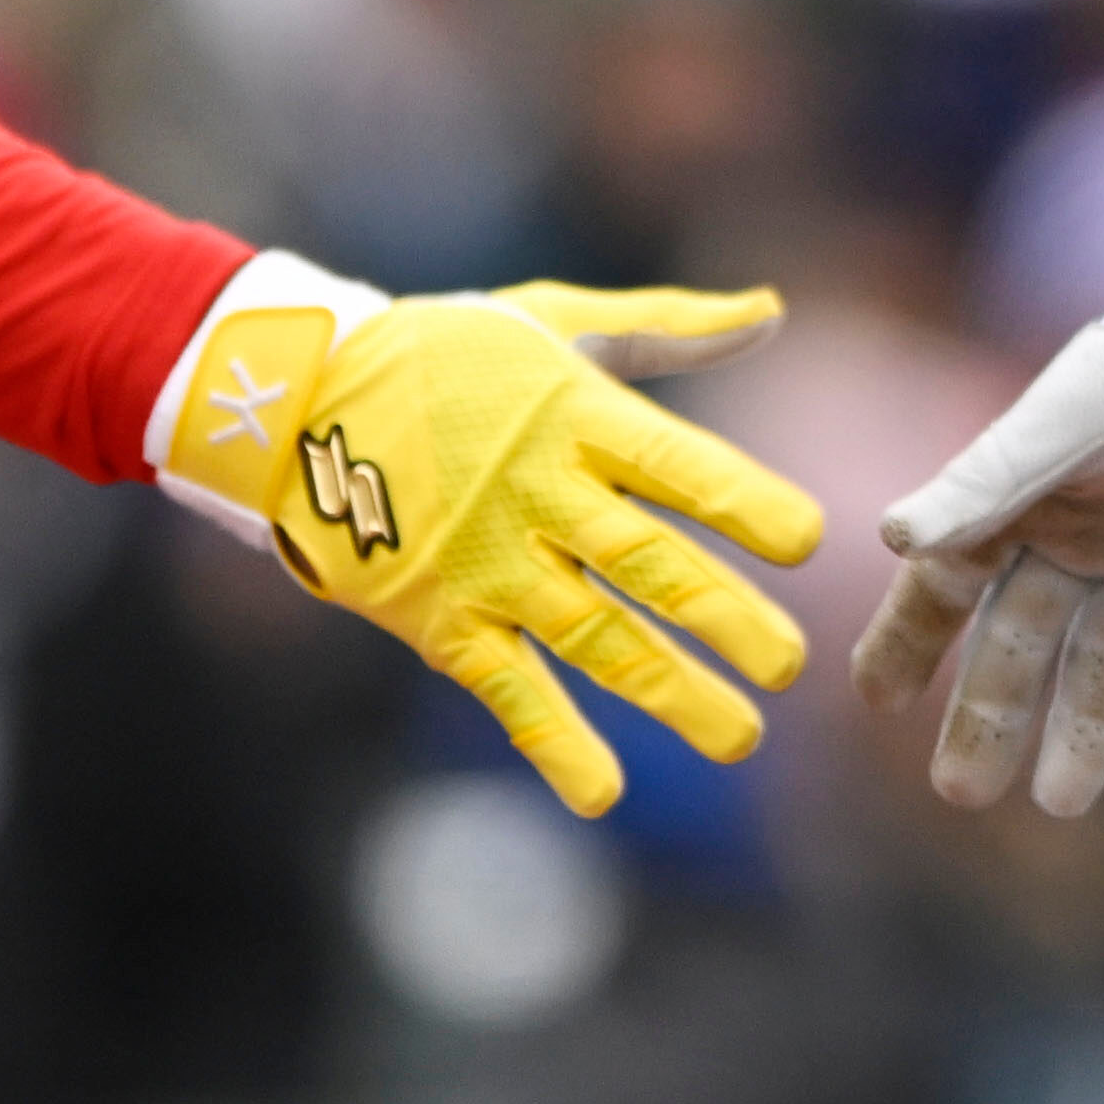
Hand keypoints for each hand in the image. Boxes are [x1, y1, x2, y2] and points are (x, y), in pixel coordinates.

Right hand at [155, 265, 822, 815]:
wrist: (294, 395)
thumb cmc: (442, 351)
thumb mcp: (552, 320)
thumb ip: (668, 327)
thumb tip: (773, 311)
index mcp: (576, 414)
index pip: (677, 463)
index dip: (742, 501)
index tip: (810, 541)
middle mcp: (539, 493)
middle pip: (647, 563)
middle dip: (724, 616)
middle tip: (791, 666)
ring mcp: (488, 563)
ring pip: (592, 636)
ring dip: (668, 691)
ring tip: (739, 739)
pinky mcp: (440, 618)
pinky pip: (505, 687)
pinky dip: (552, 741)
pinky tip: (603, 793)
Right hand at [854, 145, 1103, 815]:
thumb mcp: (1066, 423)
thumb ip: (986, 482)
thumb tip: (892, 535)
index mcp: (1028, 492)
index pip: (949, 583)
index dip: (909, 640)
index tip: (873, 702)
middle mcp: (1085, 526)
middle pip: (1024, 640)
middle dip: (992, 715)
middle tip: (962, 794)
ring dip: (1085, 728)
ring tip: (1062, 803)